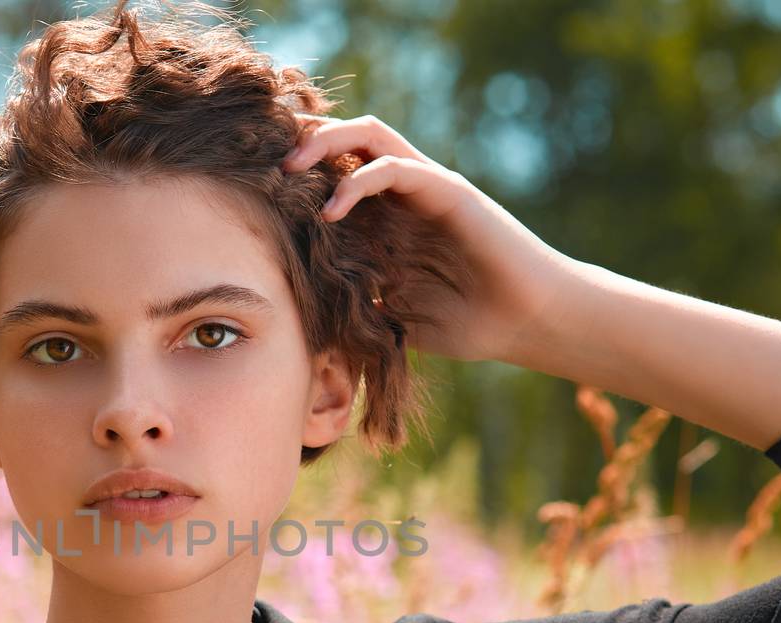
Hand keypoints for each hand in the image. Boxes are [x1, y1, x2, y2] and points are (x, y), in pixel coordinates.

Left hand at [281, 113, 585, 365]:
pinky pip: (398, 167)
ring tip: (292, 166)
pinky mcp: (448, 191)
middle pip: (345, 143)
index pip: (333, 175)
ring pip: (368, 136)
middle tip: (267, 166)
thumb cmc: (467, 324)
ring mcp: (426, 188)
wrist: (525, 323)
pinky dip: (360, 180)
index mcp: (386, 219)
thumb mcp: (394, 319)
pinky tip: (334, 210)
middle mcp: (402, 194)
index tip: (255, 192)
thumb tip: (304, 329)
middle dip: (303, 145)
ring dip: (326, 142)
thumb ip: (357, 309)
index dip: (296, 176)